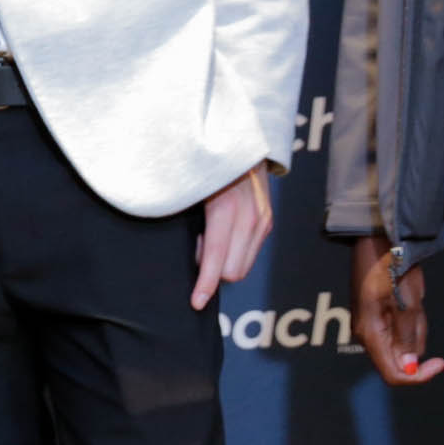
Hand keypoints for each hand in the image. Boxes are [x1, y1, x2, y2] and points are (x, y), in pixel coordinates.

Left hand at [189, 166, 276, 309]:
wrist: (241, 141)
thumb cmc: (206, 162)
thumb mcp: (190, 186)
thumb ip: (184, 215)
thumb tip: (176, 245)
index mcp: (226, 209)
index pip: (215, 259)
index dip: (205, 285)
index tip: (196, 302)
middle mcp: (250, 217)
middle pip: (231, 272)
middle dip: (211, 270)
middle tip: (196, 247)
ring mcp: (262, 220)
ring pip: (242, 267)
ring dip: (223, 263)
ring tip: (208, 238)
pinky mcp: (267, 222)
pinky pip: (250, 254)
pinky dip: (233, 253)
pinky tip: (221, 234)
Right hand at [350, 233, 443, 386]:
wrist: (376, 241)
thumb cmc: (390, 267)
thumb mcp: (407, 302)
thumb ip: (409, 336)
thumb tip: (410, 365)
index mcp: (371, 334)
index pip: (393, 374)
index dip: (418, 375)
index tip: (440, 362)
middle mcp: (368, 335)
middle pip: (400, 359)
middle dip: (417, 339)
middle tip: (419, 309)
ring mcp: (371, 325)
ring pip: (404, 342)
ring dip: (416, 325)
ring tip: (413, 297)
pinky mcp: (377, 316)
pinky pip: (401, 329)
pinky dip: (411, 318)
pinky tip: (409, 296)